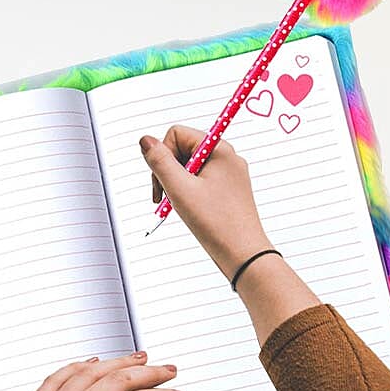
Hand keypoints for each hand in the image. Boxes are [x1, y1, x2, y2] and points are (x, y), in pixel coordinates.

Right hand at [140, 126, 271, 278]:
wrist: (244, 256)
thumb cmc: (216, 223)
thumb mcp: (180, 189)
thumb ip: (159, 161)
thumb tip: (145, 140)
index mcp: (219, 149)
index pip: (176, 134)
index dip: (163, 154)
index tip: (163, 180)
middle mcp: (226, 157)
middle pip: (182, 149)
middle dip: (168, 170)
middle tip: (166, 196)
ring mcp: (228, 173)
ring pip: (188, 165)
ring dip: (176, 182)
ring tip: (178, 204)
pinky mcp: (227, 189)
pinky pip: (199, 179)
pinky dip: (188, 191)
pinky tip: (188, 208)